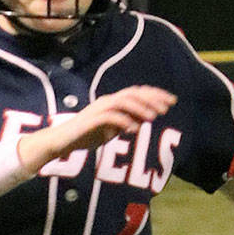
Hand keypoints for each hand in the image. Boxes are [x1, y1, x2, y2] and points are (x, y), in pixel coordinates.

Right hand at [17, 85, 176, 172]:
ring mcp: (98, 109)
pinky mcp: (91, 120)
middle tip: (168, 107)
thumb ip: (127, 122)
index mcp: (113, 102)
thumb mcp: (111, 130)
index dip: (156, 95)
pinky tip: (134, 129)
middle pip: (133, 94)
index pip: (137, 93)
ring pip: (123, 102)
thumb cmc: (85, 136)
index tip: (171, 101)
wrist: (61, 141)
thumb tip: (146, 119)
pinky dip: (123, 122)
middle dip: (152, 99)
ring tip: (154, 117)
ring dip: (140, 109)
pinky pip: (110, 117)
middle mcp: (107, 101)